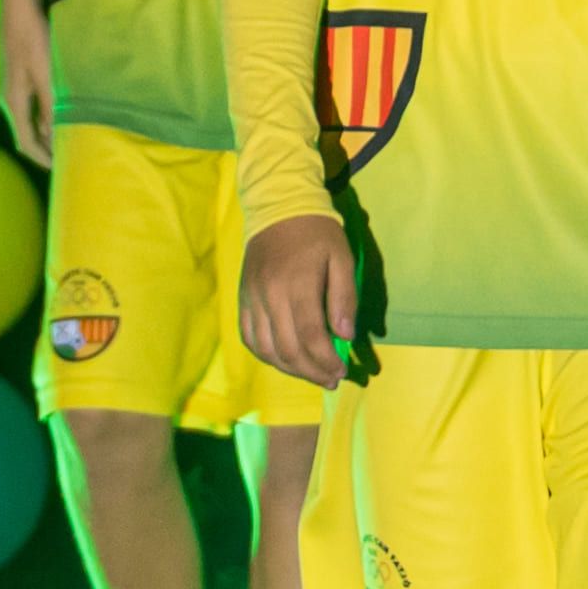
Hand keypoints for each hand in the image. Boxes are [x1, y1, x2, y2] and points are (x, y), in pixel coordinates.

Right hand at [0, 0, 54, 168]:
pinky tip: (61, 113)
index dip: (44, 159)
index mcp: (14, 104)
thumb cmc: (34, 41)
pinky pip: (32, 108)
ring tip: (69, 139)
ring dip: (47, 133)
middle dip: (46, 149)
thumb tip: (56, 136)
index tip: (62, 170)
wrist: (19, 10)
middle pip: (27, 134)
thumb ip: (51, 107)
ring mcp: (14, 89)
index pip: (26, 143)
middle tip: (68, 158)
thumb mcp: (47, 76)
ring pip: (29, 121)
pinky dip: (45, 118)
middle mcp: (10, 100)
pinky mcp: (20, 78)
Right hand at [236, 211, 356, 387]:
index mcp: (297, 284)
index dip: (326, 360)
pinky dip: (266, 355)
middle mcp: (269, 296)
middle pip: (288, 349)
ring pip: (266, 349)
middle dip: (312, 371)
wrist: (278, 209)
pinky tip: (285, 361)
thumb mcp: (342, 257)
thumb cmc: (317, 233)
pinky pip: (249, 337)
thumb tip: (345, 335)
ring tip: (312, 375)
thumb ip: (344, 297)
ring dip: (290, 369)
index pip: (311, 336)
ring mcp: (252, 299)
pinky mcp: (242, 300)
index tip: (341, 370)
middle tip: (331, 379)